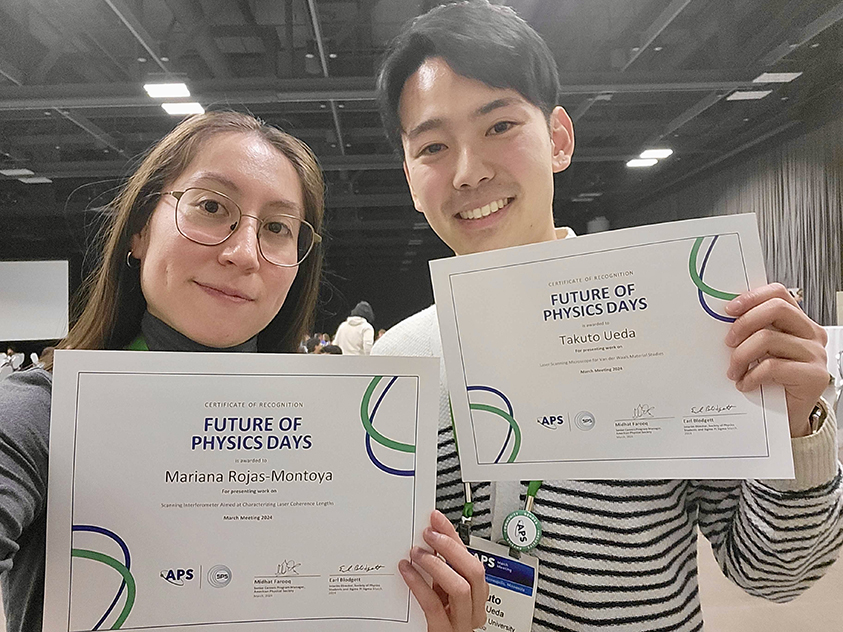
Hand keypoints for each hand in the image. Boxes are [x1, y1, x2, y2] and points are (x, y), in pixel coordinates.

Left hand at [398, 510, 488, 630]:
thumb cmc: (437, 621)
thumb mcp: (442, 592)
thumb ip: (440, 571)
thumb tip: (428, 540)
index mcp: (476, 594)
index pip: (471, 558)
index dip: (454, 535)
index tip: (436, 519)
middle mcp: (474, 608)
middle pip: (474, 571)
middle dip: (450, 548)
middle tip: (428, 534)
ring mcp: (461, 623)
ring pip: (460, 588)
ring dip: (437, 565)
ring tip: (417, 553)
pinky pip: (434, 605)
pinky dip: (419, 585)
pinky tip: (407, 572)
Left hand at [725, 283, 827, 436]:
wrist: (785, 417)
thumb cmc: (771, 382)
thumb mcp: (760, 351)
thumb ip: (753, 332)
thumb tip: (724, 318)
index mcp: (798, 323)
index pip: (779, 294)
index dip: (752, 297)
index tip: (729, 309)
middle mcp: (811, 335)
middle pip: (776, 309)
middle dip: (744, 323)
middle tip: (728, 342)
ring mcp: (815, 354)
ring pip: (769, 338)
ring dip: (741, 355)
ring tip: (734, 371)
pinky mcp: (814, 376)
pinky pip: (772, 366)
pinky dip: (752, 376)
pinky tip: (746, 384)